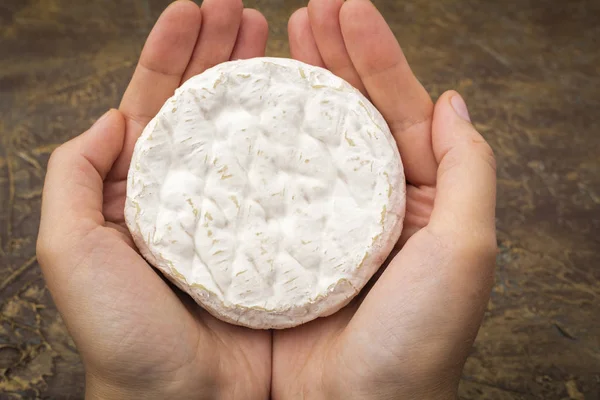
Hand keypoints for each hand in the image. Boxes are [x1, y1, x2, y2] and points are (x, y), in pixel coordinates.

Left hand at [36, 1, 270, 398]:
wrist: (188, 398)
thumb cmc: (125, 334)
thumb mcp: (71, 250)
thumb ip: (73, 177)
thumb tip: (110, 117)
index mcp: (142, 188)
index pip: (155, 103)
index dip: (173, 54)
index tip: (194, 10)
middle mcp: (191, 194)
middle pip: (205, 107)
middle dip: (220, 53)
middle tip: (245, 13)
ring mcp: (236, 212)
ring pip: (246, 132)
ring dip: (256, 80)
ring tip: (274, 37)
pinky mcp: (276, 235)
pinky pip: (283, 176)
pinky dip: (291, 136)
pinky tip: (306, 104)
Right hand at [273, 1, 496, 398]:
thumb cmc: (415, 341)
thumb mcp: (466, 250)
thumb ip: (471, 171)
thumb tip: (455, 99)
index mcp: (414, 197)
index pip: (398, 109)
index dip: (375, 56)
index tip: (346, 9)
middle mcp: (366, 203)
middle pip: (349, 114)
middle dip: (331, 57)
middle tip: (305, 13)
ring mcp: (319, 220)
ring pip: (306, 138)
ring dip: (294, 86)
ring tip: (274, 39)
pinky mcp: (276, 243)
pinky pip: (268, 180)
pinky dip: (258, 140)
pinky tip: (245, 106)